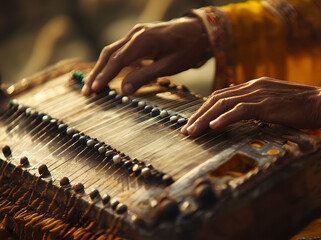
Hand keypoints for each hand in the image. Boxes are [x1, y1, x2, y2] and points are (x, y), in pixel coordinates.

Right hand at [82, 17, 209, 95]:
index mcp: (143, 39)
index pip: (118, 60)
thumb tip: (123, 90)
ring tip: (93, 87)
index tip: (95, 90)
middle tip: (88, 92)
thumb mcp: (169, 66)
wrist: (199, 31)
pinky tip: (108, 77)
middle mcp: (136, 33)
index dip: (105, 76)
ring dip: (102, 69)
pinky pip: (121, 51)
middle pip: (109, 54)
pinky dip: (112, 64)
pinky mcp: (139, 37)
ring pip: (112, 52)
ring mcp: (136, 33)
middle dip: (97, 73)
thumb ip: (145, 76)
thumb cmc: (188, 49)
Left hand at [181, 77, 320, 135]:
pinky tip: (213, 127)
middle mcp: (253, 86)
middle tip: (187, 129)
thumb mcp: (274, 104)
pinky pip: (240, 110)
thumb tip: (241, 116)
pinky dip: (224, 119)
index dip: (205, 108)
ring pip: (223, 104)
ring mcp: (259, 94)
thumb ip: (257, 106)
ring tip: (193, 132)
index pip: (222, 95)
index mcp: (254, 85)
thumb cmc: (301, 107)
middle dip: (199, 114)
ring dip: (205, 119)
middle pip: (217, 98)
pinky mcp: (266, 105)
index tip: (195, 122)